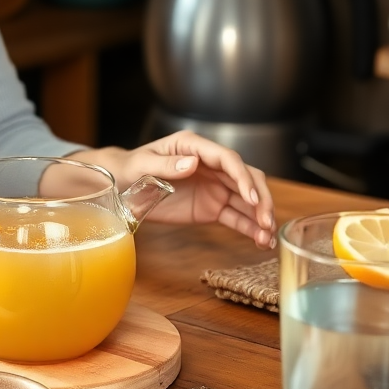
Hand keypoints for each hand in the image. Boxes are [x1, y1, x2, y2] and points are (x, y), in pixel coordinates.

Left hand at [77, 132, 276, 247]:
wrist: (120, 187)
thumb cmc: (129, 169)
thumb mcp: (142, 165)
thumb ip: (166, 164)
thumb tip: (193, 163)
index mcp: (194, 146)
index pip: (227, 159)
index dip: (243, 177)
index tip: (252, 197)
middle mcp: (210, 164)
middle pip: (245, 178)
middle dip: (260, 198)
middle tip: (267, 220)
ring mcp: (214, 187)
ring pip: (246, 199)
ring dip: (260, 216)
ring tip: (268, 237)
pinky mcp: (212, 207)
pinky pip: (235, 217)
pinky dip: (250, 228)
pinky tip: (261, 242)